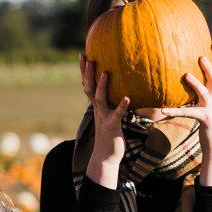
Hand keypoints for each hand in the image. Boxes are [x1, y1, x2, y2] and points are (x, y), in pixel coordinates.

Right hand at [80, 55, 129, 183]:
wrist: (106, 156)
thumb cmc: (110, 135)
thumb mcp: (110, 116)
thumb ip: (113, 103)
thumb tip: (123, 90)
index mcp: (97, 105)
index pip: (87, 85)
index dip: (84, 71)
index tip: (83, 55)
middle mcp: (98, 109)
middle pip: (89, 88)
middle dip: (87, 73)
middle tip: (87, 58)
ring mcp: (103, 117)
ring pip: (99, 99)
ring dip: (101, 86)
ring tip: (105, 73)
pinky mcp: (112, 125)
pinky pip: (117, 114)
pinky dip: (122, 106)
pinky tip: (128, 98)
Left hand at [153, 41, 211, 135]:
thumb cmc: (206, 121)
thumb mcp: (203, 105)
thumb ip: (197, 93)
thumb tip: (183, 79)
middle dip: (209, 67)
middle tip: (200, 56)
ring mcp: (210, 108)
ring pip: (204, 93)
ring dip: (196, 83)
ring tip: (186, 74)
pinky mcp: (204, 119)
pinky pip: (188, 113)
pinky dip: (176, 111)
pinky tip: (164, 110)